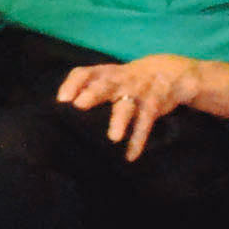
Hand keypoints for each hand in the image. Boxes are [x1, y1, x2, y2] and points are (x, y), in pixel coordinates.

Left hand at [57, 53, 210, 160]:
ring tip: (113, 137)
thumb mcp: (108, 75)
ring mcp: (137, 93)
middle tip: (79, 106)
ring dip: (120, 121)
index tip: (62, 99)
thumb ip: (86, 85)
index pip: (84, 73)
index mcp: (104, 73)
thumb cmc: (125, 79)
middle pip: (104, 86)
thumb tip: (61, 103)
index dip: (72, 84)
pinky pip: (145, 123)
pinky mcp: (153, 106)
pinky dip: (138, 140)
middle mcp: (119, 81)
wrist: (167, 72)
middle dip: (92, 95)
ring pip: (127, 106)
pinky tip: (130, 156)